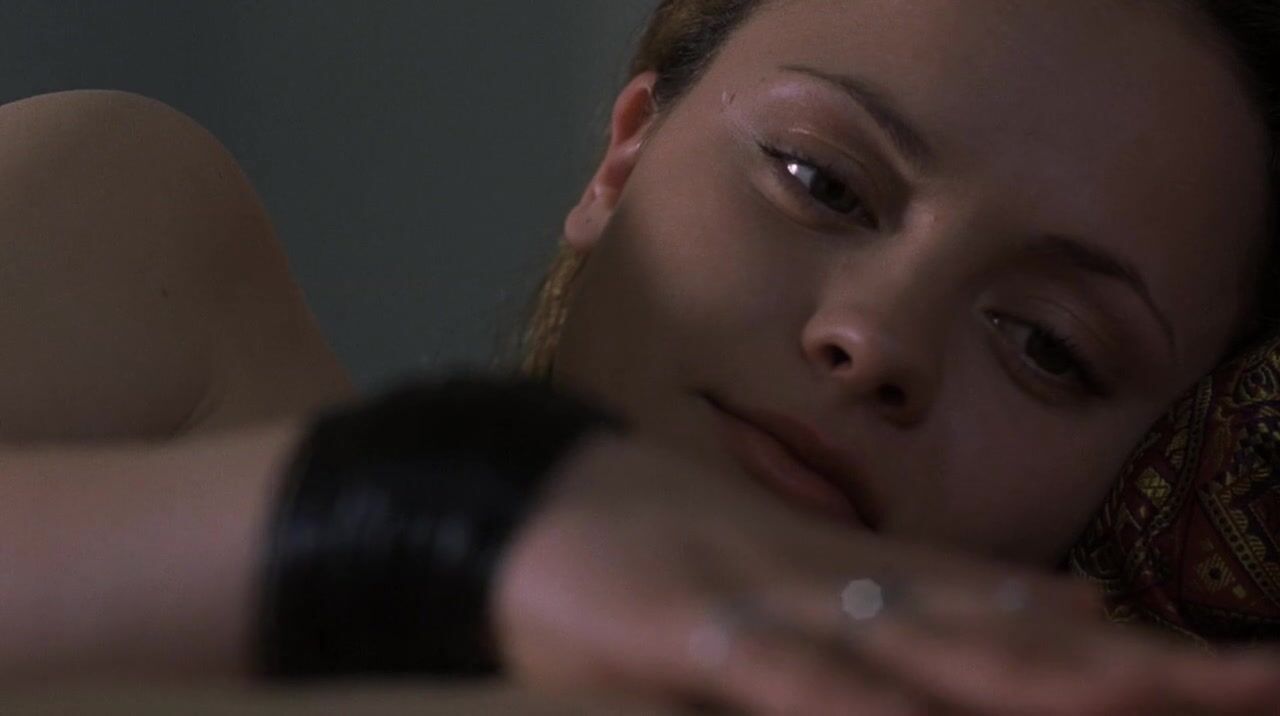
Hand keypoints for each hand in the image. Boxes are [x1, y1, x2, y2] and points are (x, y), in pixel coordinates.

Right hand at [491, 433, 1279, 714]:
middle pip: (1019, 642)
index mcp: (882, 590)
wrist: (534, 500)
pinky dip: (850, 699)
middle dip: (1149, 673)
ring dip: (1044, 677)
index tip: (1256, 675)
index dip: (1153, 658)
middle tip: (1268, 683)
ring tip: (1159, 690)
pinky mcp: (686, 625)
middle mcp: (850, 592)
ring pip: (925, 650)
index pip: (1041, 628)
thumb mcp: (821, 582)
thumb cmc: (681, 554)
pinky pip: (783, 676)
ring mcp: (772, 602)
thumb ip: (943, 598)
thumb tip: (1070, 600)